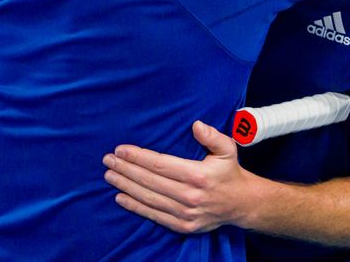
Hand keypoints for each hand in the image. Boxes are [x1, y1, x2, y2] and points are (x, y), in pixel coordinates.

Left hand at [103, 121, 254, 233]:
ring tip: (109, 176)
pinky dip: (135, 207)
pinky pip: (154, 215)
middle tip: (108, 160)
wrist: (241, 204)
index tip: (121, 149)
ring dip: (126, 186)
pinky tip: (120, 197)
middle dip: (126, 169)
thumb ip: (212, 136)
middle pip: (150, 181)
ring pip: (149, 198)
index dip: (138, 157)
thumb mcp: (228, 148)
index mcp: (198, 175)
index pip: (160, 165)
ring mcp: (185, 213)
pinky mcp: (182, 226)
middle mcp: (190, 196)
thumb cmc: (229, 172)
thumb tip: (196, 125)